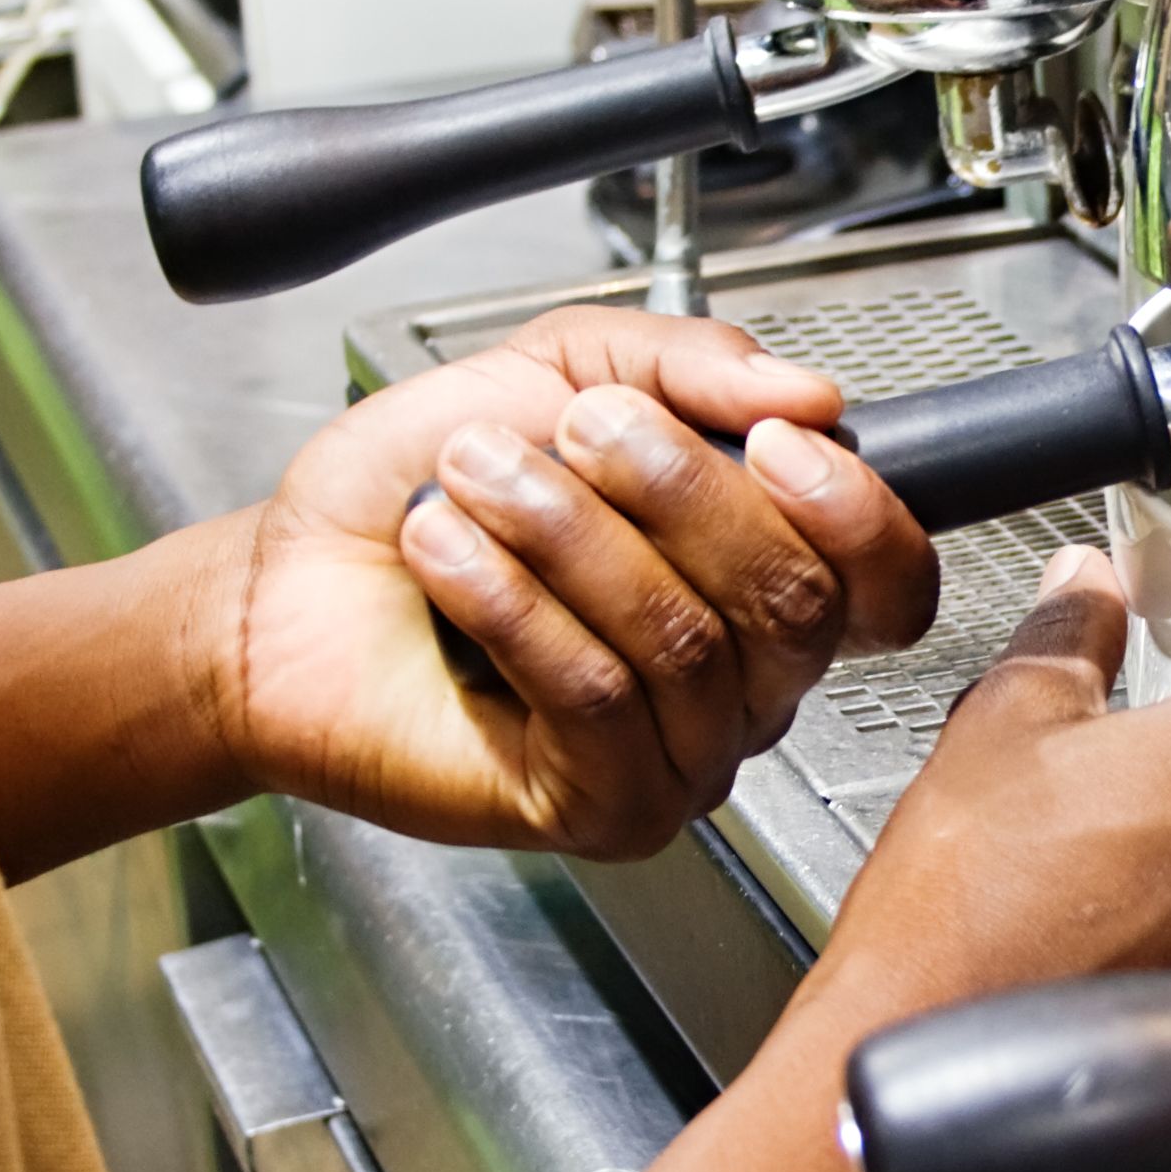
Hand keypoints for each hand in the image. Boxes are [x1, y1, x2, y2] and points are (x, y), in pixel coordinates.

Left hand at [203, 305, 938, 856]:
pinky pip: (597, 700)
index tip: (773, 440)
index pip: (888, 582)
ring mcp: (683, 757)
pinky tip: (449, 554)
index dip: (854, 512)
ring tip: (476, 477)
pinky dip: (515, 607)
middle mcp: (743, 684)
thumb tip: (813, 393)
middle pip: (791, 602)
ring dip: (569, 535)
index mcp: (761, 579)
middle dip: (678, 491)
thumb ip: (690, 362)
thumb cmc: (422, 491)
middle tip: (575, 432)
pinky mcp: (603, 809)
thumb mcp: (563, 369)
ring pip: (684, 643)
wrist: (283, 590)